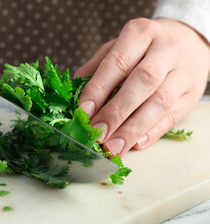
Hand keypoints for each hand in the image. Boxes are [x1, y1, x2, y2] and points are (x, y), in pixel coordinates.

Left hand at [75, 18, 209, 156]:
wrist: (187, 42)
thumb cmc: (142, 48)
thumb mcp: (117, 46)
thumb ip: (95, 68)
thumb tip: (74, 96)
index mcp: (141, 33)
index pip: (118, 62)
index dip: (99, 89)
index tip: (84, 112)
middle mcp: (166, 49)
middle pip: (142, 82)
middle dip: (117, 111)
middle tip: (98, 134)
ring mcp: (183, 72)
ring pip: (160, 102)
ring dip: (134, 129)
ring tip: (113, 147)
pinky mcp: (192, 94)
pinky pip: (173, 116)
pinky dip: (152, 133)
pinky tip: (135, 144)